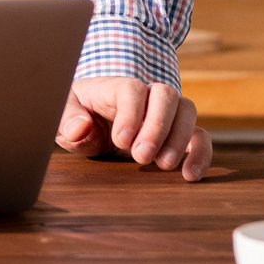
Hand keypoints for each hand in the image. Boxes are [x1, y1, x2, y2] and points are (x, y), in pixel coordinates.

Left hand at [58, 75, 212, 181]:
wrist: (91, 122)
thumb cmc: (76, 115)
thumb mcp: (63, 116)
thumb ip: (67, 120)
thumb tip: (80, 127)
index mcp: (115, 87)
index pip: (131, 90)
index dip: (131, 114)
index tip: (121, 141)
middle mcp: (146, 95)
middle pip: (166, 95)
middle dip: (157, 127)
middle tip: (141, 156)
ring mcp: (165, 112)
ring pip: (187, 111)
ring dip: (179, 139)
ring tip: (163, 165)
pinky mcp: (178, 133)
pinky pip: (199, 136)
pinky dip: (200, 154)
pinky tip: (190, 175)